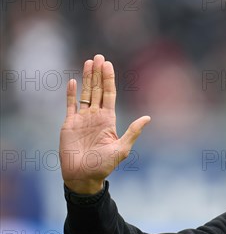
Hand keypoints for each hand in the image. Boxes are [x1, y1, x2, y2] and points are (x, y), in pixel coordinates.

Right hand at [60, 54, 149, 193]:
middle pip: (98, 90)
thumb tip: (148, 117)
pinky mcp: (69, 124)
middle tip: (99, 56)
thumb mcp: (122, 148)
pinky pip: (70, 105)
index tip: (108, 65)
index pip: (110, 95)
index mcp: (109, 121)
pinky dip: (71, 93)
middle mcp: (96, 117)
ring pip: (85, 94)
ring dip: (87, 78)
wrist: (83, 176)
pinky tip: (73, 81)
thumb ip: (133, 132)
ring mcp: (82, 119)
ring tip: (88, 62)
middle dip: (98, 74)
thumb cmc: (103, 165)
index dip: (109, 79)